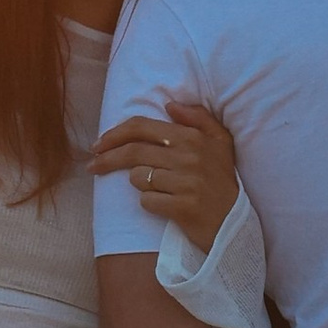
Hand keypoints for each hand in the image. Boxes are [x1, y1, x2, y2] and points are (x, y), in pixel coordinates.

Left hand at [89, 97, 238, 254]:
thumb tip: (169, 105)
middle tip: (93, 166)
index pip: (142, 127)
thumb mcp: (220, 142)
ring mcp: (186, 182)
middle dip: (107, 158)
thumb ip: (198, 118)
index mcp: (193, 137)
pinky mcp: (182, 207)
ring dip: (139, 183)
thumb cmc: (222, 180)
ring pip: (138, 178)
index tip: (99, 144)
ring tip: (156, 189)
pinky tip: (164, 205)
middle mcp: (189, 156)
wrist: (234, 223)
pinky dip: (150, 203)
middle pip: (133, 152)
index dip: (114, 134)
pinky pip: (147, 201)